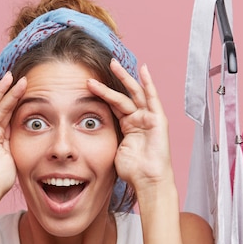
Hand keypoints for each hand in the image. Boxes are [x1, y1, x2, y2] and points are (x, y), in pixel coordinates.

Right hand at [0, 72, 26, 204]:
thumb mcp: (13, 156)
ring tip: (10, 76)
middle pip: (0, 107)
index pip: (8, 114)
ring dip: (0, 91)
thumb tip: (29, 128)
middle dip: (11, 91)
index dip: (17, 100)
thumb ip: (16, 141)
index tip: (29, 88)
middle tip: (22, 77)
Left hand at [87, 60, 173, 196]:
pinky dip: (148, 83)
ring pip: (134, 93)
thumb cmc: (132, 170)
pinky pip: (152, 98)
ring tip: (113, 64)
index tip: (89, 83)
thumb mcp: (112, 149)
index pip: (114, 105)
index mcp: (128, 126)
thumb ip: (105, 137)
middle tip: (103, 65)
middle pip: (124, 95)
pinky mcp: (158, 119)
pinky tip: (143, 70)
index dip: (102, 93)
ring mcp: (149, 118)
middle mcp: (139, 119)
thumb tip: (85, 133)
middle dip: (113, 80)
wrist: (147, 179)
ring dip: (124, 78)